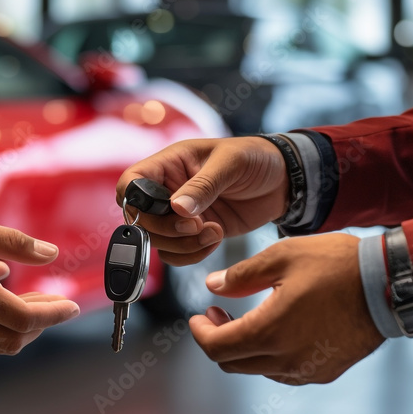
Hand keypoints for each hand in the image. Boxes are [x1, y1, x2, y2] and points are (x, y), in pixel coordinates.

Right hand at [116, 137, 288, 265]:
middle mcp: (167, 190)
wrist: (282, 181)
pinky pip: (177, 255)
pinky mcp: (194, 235)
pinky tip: (216, 239)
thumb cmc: (255, 158)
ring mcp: (179, 216)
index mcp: (169, 163)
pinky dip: (193, 255)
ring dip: (184, 245)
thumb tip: (176, 208)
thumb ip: (204, 185)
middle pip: (140, 220)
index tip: (168, 210)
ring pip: (158, 242)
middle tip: (197, 225)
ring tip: (214, 231)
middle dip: (167, 230)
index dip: (137, 202)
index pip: (130, 183)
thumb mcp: (231, 163)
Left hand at [191, 234, 382, 384]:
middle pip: (232, 362)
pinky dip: (270, 355)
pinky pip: (284, 372)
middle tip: (217, 312)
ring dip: (243, 348)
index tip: (198, 315)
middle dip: (217, 338)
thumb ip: (242, 275)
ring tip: (247, 317)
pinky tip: (276, 329)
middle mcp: (286, 360)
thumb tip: (213, 286)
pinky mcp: (325, 372)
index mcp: (269, 332)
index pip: (216, 347)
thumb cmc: (337, 265)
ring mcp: (307, 371)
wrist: (390, 284)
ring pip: (257, 369)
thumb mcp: (282, 257)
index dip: (199, 333)